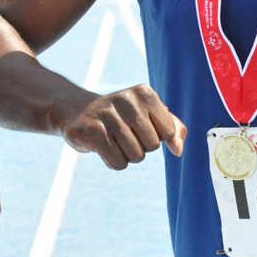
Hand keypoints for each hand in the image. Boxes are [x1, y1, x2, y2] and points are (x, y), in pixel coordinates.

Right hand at [60, 84, 186, 169]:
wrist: (78, 111)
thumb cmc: (122, 117)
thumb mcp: (150, 115)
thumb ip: (173, 129)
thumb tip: (178, 150)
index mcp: (144, 93)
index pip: (168, 131)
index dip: (155, 135)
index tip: (139, 125)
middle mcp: (127, 99)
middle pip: (152, 145)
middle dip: (141, 147)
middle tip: (123, 133)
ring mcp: (108, 114)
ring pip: (136, 156)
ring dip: (126, 155)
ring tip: (113, 139)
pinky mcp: (93, 131)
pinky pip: (118, 163)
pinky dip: (113, 161)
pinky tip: (103, 147)